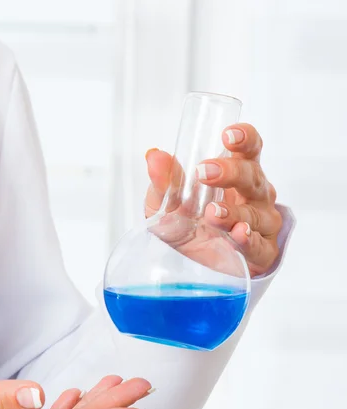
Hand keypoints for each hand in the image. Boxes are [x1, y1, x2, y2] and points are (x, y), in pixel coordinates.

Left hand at [145, 124, 282, 275]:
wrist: (190, 266)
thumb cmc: (186, 226)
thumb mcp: (167, 204)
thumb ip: (163, 181)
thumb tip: (154, 155)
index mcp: (237, 174)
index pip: (249, 149)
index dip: (244, 138)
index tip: (228, 135)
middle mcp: (254, 195)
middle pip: (252, 176)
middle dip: (231, 172)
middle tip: (206, 172)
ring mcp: (261, 223)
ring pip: (255, 213)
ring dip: (233, 212)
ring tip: (212, 212)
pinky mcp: (262, 252)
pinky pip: (260, 246)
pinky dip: (248, 240)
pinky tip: (238, 234)